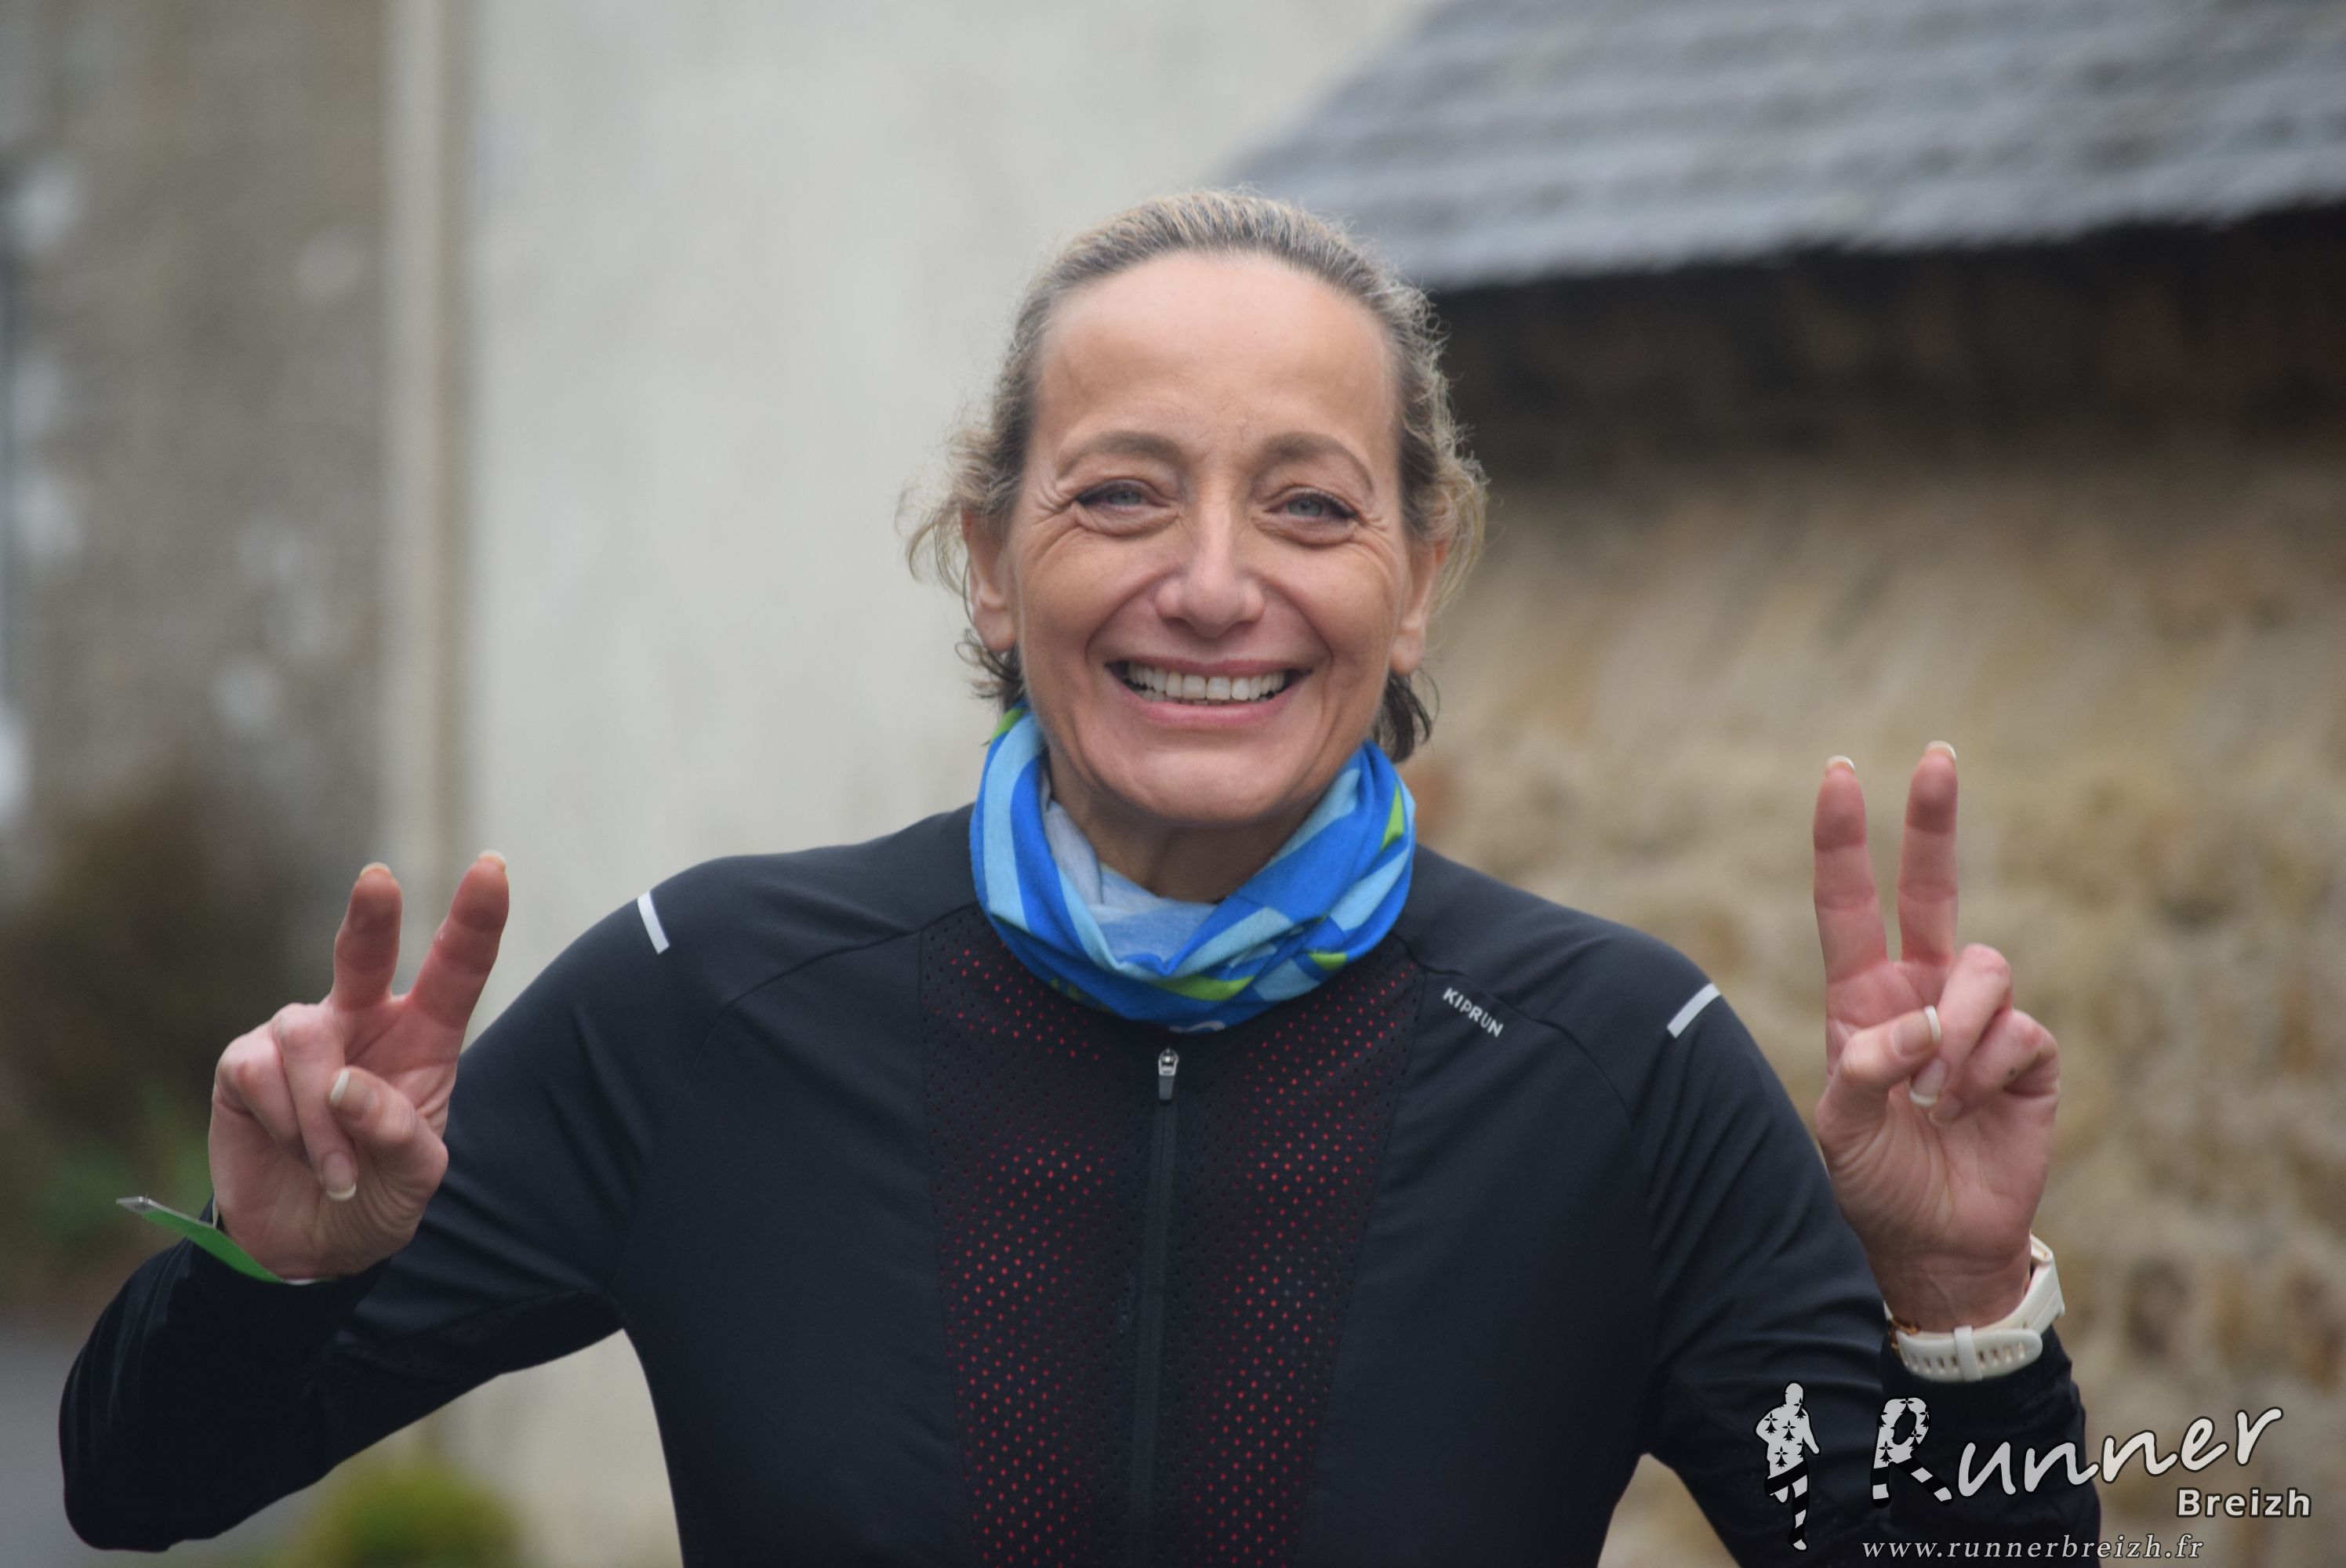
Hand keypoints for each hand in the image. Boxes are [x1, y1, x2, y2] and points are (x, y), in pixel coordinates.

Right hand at [206, 853, 509, 1280]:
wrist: (307, 1244)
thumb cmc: (376, 1195)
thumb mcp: (413, 1178)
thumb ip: (396, 1134)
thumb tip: (343, 1086)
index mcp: (424, 1036)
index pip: (455, 969)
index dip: (475, 919)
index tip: (494, 867)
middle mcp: (362, 1020)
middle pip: (364, 952)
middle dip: (370, 915)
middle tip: (378, 880)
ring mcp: (301, 1036)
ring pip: (305, 1036)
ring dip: (320, 1116)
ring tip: (335, 1169)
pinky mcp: (245, 1063)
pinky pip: (258, 1071)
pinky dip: (283, 1123)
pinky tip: (292, 1152)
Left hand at [1810, 746, 2058, 1331]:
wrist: (1935, 1242)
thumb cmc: (1873, 1184)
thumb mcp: (1839, 1130)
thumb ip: (1862, 1072)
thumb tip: (1917, 1025)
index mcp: (1860, 999)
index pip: (1848, 904)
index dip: (1842, 841)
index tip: (1837, 773)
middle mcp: (1920, 994)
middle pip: (1930, 889)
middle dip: (1933, 822)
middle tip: (1937, 755)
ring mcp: (1977, 1020)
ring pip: (1983, 967)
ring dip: (1959, 1024)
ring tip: (1940, 1091)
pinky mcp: (2028, 1053)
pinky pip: (2017, 1028)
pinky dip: (1988, 1068)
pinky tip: (1973, 1108)